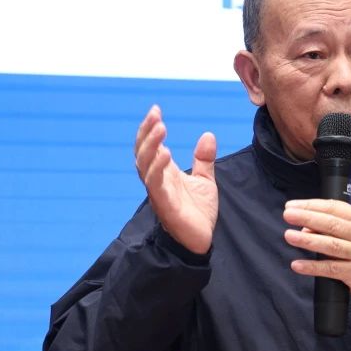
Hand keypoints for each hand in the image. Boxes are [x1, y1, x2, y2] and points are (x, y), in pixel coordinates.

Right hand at [134, 105, 217, 254]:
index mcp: (164, 173)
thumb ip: (203, 159)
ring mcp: (159, 192)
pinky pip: (156, 185)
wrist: (201, 241)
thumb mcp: (205, 180)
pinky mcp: (166, 205)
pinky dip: (158, 168)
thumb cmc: (198, 213)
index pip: (150, 147)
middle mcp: (157, 181)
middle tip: (155, 114)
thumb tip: (207, 135)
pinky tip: (166, 153)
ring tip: (160, 129)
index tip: (156, 109)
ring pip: (145, 166)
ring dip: (151, 146)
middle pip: (143, 152)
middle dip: (146, 132)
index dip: (150, 128)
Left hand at [283, 199, 350, 296]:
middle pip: (331, 224)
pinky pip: (331, 269)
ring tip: (289, 236)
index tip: (292, 206)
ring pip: (331, 245)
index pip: (334, 208)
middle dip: (307, 218)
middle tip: (288, 215)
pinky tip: (297, 265)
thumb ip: (332, 226)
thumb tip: (304, 228)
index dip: (311, 205)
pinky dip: (313, 267)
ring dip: (308, 241)